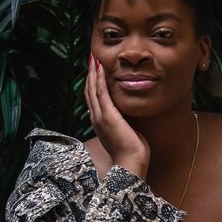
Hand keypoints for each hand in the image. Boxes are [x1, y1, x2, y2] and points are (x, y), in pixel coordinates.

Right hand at [85, 53, 149, 178]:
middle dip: (90, 74)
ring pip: (92, 89)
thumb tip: (129, 116)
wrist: (131, 163)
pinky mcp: (107, 115)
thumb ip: (124, 122)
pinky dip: (98, 78)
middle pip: (89, 91)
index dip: (92, 83)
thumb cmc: (132, 152)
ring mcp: (100, 116)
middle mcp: (96, 118)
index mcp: (100, 122)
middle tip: (90, 59)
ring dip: (92, 72)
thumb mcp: (126, 133)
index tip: (94, 70)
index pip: (93, 99)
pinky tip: (99, 67)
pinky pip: (100, 92)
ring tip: (93, 58)